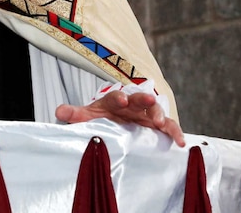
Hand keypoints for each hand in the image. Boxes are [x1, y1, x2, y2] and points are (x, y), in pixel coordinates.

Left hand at [55, 90, 185, 146]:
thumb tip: (59, 110)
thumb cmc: (100, 118)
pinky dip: (175, 132)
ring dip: (160, 115)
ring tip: (162, 124)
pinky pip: (168, 127)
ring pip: (156, 112)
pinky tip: (181, 143)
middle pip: (139, 99)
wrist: (113, 122)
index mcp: (114, 101)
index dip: (119, 98)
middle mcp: (132, 105)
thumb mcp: (87, 116)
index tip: (122, 100)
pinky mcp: (156, 126)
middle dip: (143, 99)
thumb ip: (74, 114)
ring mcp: (145, 115)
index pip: (116, 97)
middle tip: (149, 100)